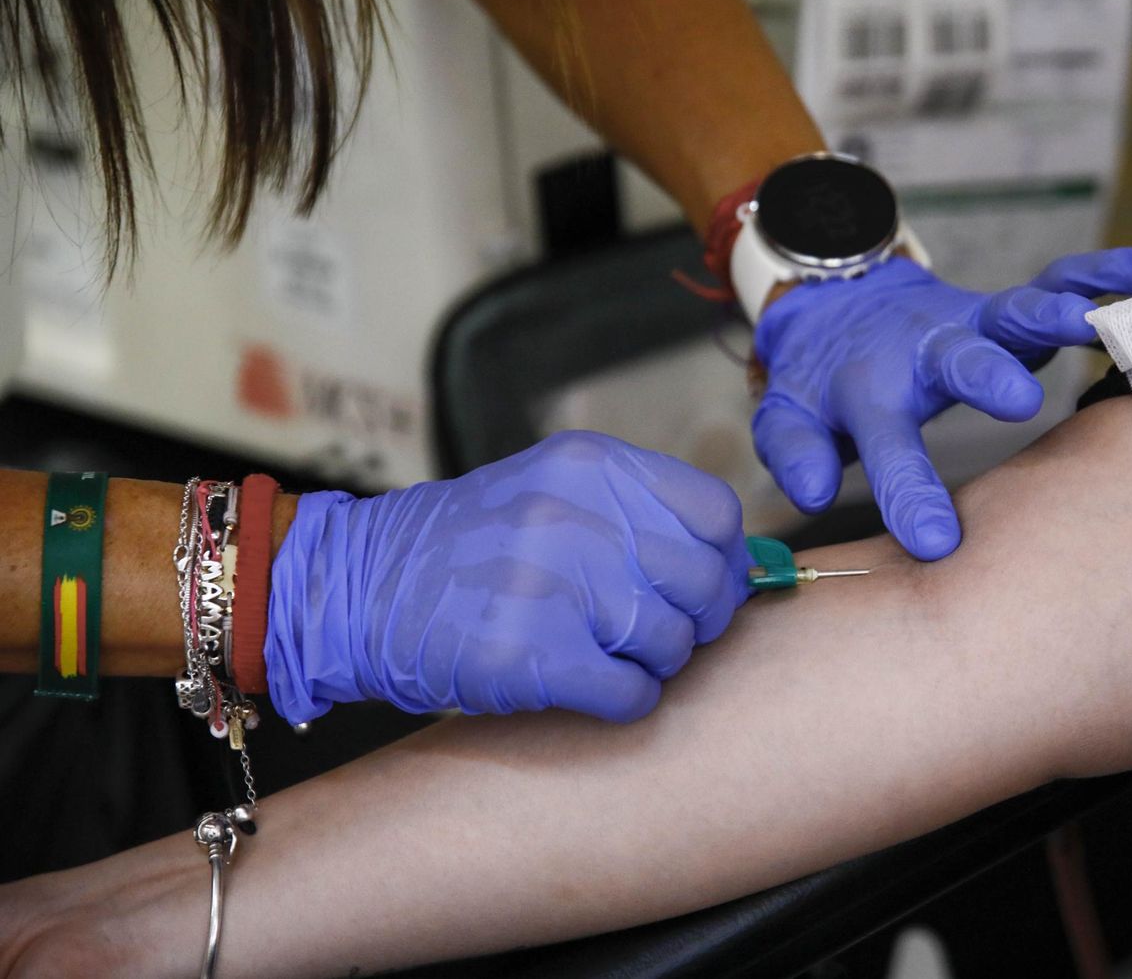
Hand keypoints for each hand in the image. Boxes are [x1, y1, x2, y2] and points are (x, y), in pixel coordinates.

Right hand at [266, 431, 751, 722]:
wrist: (356, 590)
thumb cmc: (470, 550)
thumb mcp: (553, 494)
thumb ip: (639, 515)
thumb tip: (740, 565)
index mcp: (591, 466)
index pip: (717, 514)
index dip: (722, 560)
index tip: (700, 586)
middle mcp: (576, 514)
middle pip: (705, 582)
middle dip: (692, 621)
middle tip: (651, 632)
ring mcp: (551, 584)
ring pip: (672, 642)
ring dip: (652, 662)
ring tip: (601, 652)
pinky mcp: (529, 656)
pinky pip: (632, 694)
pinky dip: (622, 700)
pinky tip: (584, 684)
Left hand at [752, 249, 1131, 559]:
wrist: (839, 305)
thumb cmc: (822, 381)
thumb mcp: (787, 417)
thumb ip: (795, 452)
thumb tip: (810, 492)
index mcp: (867, 390)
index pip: (887, 446)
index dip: (908, 493)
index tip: (936, 544)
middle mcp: (923, 352)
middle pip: (955, 361)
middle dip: (985, 377)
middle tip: (1019, 402)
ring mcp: (970, 325)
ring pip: (1012, 312)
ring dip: (1053, 314)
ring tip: (1098, 323)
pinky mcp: (1005, 309)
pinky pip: (1055, 282)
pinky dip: (1098, 274)